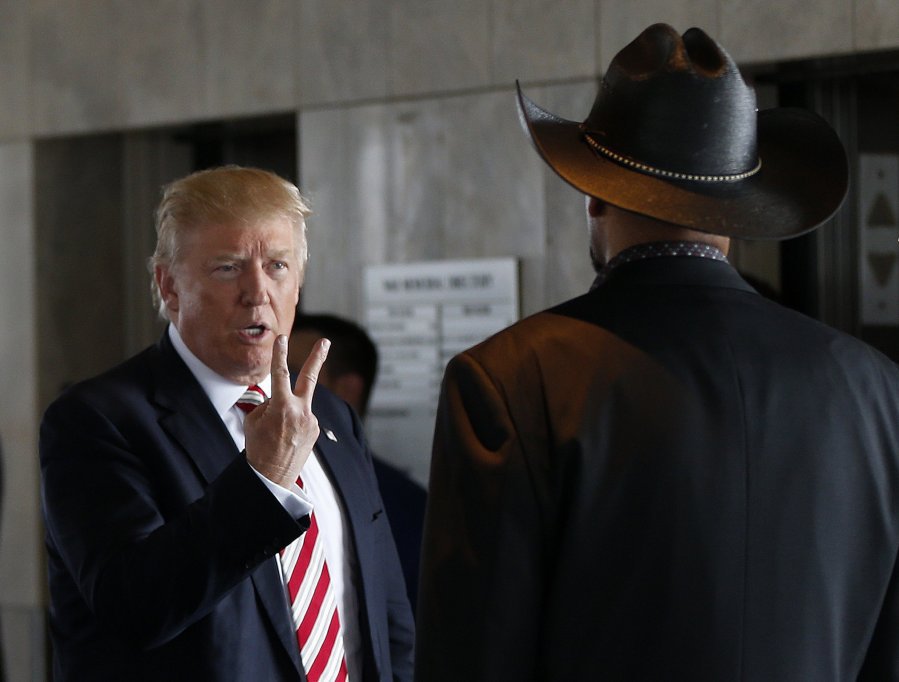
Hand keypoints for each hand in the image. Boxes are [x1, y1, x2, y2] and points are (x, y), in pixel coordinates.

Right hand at [244, 334, 329, 487]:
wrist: (272, 477)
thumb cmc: (259, 448)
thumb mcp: (254, 422)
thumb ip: (269, 404)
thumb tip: (280, 399)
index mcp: (282, 407)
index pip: (280, 375)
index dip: (280, 355)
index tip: (282, 338)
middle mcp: (300, 412)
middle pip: (309, 378)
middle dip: (317, 357)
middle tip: (325, 341)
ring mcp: (311, 421)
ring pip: (298, 405)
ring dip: (288, 412)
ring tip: (278, 435)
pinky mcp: (316, 430)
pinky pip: (302, 418)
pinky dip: (293, 423)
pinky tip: (286, 439)